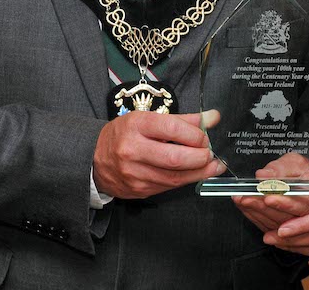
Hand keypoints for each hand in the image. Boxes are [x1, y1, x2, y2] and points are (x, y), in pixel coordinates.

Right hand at [93, 109, 225, 198]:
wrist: (95, 158)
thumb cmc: (125, 134)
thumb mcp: (149, 119)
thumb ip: (183, 120)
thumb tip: (212, 118)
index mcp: (137, 125)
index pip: (173, 129)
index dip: (196, 135)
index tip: (206, 136)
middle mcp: (133, 149)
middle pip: (175, 158)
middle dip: (201, 157)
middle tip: (211, 154)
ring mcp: (134, 173)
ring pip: (175, 177)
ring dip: (199, 172)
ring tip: (212, 166)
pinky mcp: (138, 190)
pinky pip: (169, 187)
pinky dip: (185, 180)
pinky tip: (195, 173)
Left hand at [233, 152, 308, 232]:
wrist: (306, 182)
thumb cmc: (303, 171)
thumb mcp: (296, 162)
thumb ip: (281, 168)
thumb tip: (264, 175)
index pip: (304, 205)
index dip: (285, 203)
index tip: (267, 197)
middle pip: (290, 219)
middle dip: (264, 208)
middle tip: (247, 198)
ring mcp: (303, 227)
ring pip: (280, 228)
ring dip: (258, 215)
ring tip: (243, 201)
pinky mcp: (291, 233)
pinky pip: (275, 231)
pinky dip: (259, 221)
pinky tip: (249, 211)